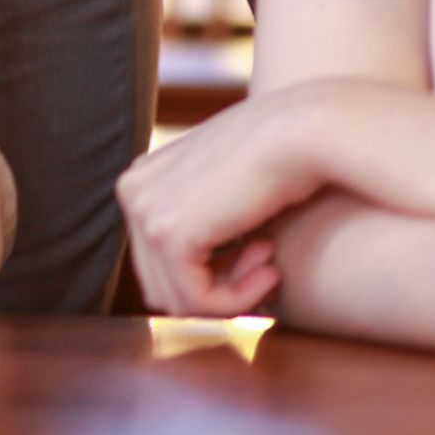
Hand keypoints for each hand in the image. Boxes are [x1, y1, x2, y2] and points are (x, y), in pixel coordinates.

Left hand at [116, 83, 344, 317]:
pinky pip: (198, 301)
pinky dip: (239, 300)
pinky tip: (273, 269)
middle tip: (269, 262)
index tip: (262, 252)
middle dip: (221, 286)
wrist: (303, 133)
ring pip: (179, 300)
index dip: (215, 273)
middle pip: (164, 284)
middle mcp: (131, 190)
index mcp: (141, 179)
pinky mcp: (168, 233)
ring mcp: (143, 210)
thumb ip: (205, 223)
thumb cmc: (280, 160)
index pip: (161, 261)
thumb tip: (197, 288)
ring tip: (272, 260)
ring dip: (234, 294)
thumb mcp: (227, 192)